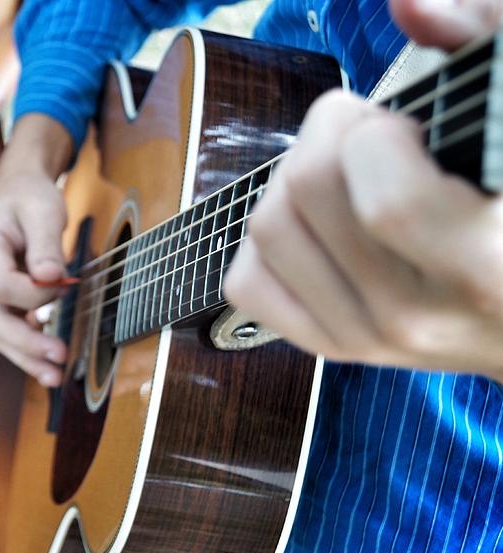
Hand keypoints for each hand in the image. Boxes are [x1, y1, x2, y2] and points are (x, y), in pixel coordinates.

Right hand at [0, 114, 72, 385]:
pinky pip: (7, 331)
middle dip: (28, 344)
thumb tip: (50, 277)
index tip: (64, 284)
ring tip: (55, 377)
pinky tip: (47, 367)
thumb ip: (46, 243)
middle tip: (61, 357)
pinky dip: (26, 351)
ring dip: (26, 357)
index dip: (35, 295)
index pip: (2, 286)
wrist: (18, 193)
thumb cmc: (30, 199)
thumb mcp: (43, 210)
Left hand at [224, 0, 502, 380]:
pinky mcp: (332, 347)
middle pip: (305, 192)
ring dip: (295, 178)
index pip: (385, 199)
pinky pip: (245, 280)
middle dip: (331, 134)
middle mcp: (419, 316)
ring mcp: (368, 340)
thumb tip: (406, 1)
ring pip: (267, 227)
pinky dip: (267, 241)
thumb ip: (484, 39)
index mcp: (487, 265)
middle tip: (376, 138)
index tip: (407, 129)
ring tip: (351, 178)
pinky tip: (318, 225)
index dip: (376, 136)